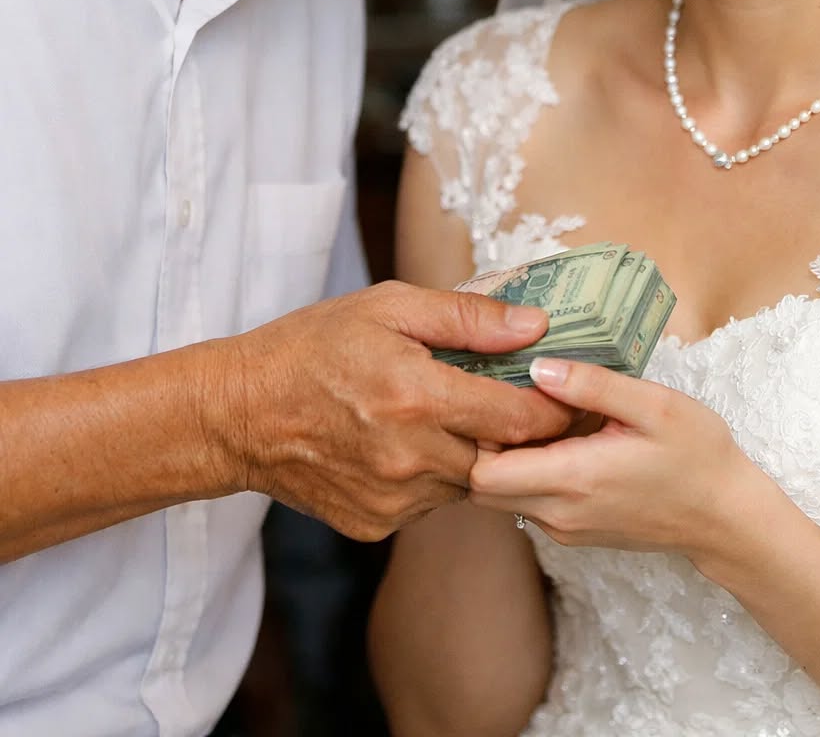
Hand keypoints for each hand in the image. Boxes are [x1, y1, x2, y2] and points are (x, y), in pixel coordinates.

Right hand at [209, 282, 569, 540]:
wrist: (239, 413)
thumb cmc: (313, 346)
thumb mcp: (389, 306)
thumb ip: (468, 317)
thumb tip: (535, 326)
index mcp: (418, 397)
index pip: (518, 419)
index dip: (554, 409)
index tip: (569, 393)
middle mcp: (411, 458)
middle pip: (502, 458)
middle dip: (520, 434)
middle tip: (525, 403)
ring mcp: (393, 499)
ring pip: (470, 484)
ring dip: (476, 454)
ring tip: (456, 415)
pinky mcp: (376, 524)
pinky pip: (432, 503)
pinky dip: (436, 476)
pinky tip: (414, 443)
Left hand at [469, 357, 752, 559]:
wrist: (726, 519)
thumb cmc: (697, 455)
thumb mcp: (654, 404)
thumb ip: (592, 385)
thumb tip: (536, 366)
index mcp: (574, 479)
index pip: (482, 471)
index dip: (477, 430)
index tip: (492, 390)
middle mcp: (559, 514)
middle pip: (479, 486)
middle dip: (480, 441)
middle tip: (501, 393)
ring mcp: (564, 529)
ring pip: (499, 496)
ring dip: (502, 457)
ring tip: (528, 409)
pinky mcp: (572, 532)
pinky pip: (525, 502)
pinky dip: (523, 472)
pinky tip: (551, 436)